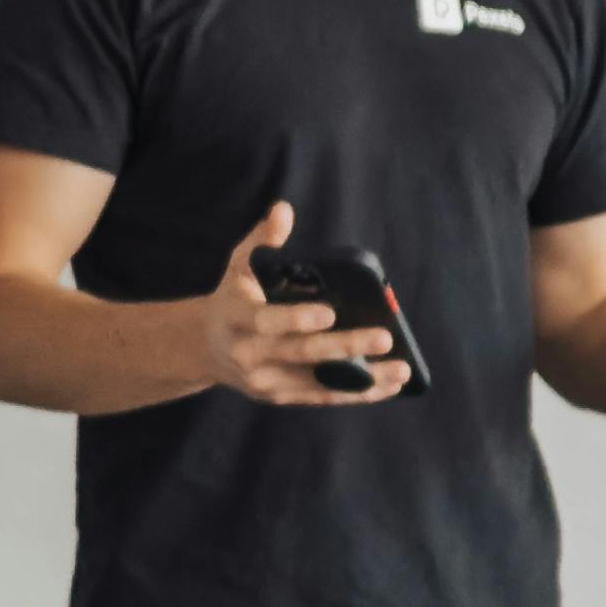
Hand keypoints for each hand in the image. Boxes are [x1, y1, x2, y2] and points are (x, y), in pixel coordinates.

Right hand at [201, 194, 407, 412]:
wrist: (205, 347)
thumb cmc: (233, 298)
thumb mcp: (239, 265)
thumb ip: (262, 239)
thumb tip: (283, 209)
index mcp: (238, 319)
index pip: (267, 322)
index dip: (297, 319)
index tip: (329, 311)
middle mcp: (250, 355)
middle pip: (301, 354)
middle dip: (345, 347)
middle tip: (384, 338)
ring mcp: (266, 381)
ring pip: (318, 383)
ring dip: (362, 379)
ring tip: (400, 369)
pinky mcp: (281, 396)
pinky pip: (322, 397)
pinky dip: (357, 393)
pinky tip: (388, 384)